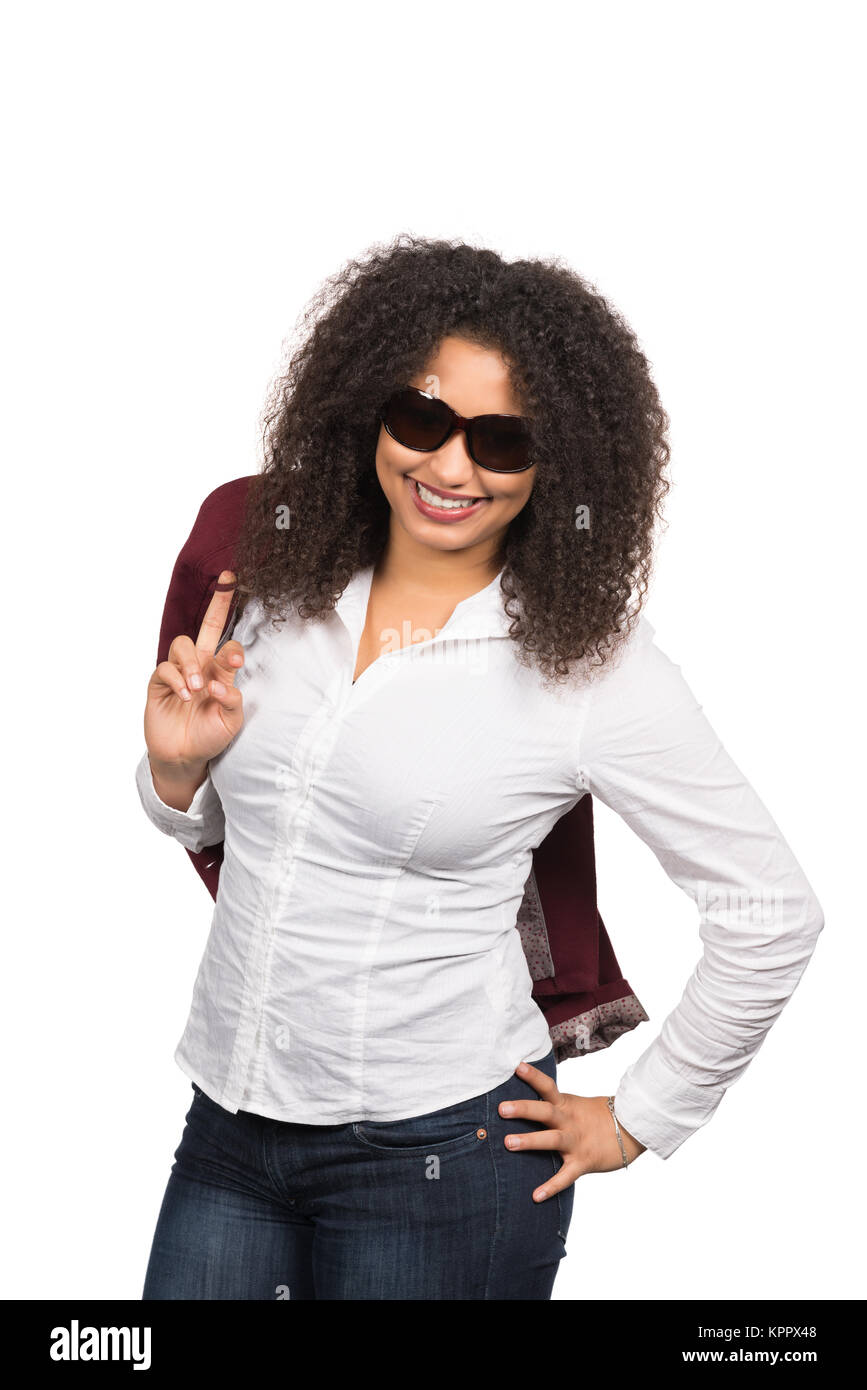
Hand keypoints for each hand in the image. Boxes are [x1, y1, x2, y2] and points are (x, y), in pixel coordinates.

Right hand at [143, 570, 245, 769]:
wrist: (185, 757)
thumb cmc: (210, 736)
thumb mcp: (231, 721)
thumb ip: (232, 700)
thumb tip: (221, 683)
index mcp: (221, 672)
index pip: (230, 646)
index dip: (234, 647)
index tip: (237, 660)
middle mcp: (201, 666)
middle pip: (208, 627)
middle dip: (218, 603)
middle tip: (227, 580)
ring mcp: (179, 672)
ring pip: (182, 644)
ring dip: (190, 664)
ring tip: (197, 689)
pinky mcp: (159, 683)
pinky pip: (164, 669)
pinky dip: (176, 680)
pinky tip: (184, 696)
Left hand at [498, 1060, 646, 1201]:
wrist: (632, 1130)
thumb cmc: (597, 1118)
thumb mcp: (575, 1105)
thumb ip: (553, 1104)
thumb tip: (524, 1102)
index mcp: (566, 1105)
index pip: (548, 1086)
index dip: (533, 1076)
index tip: (517, 1067)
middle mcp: (569, 1121)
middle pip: (545, 1112)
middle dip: (523, 1109)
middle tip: (501, 1108)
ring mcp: (576, 1142)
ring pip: (551, 1140)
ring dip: (529, 1141)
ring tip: (508, 1143)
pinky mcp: (584, 1162)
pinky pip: (565, 1176)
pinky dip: (551, 1186)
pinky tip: (536, 1196)